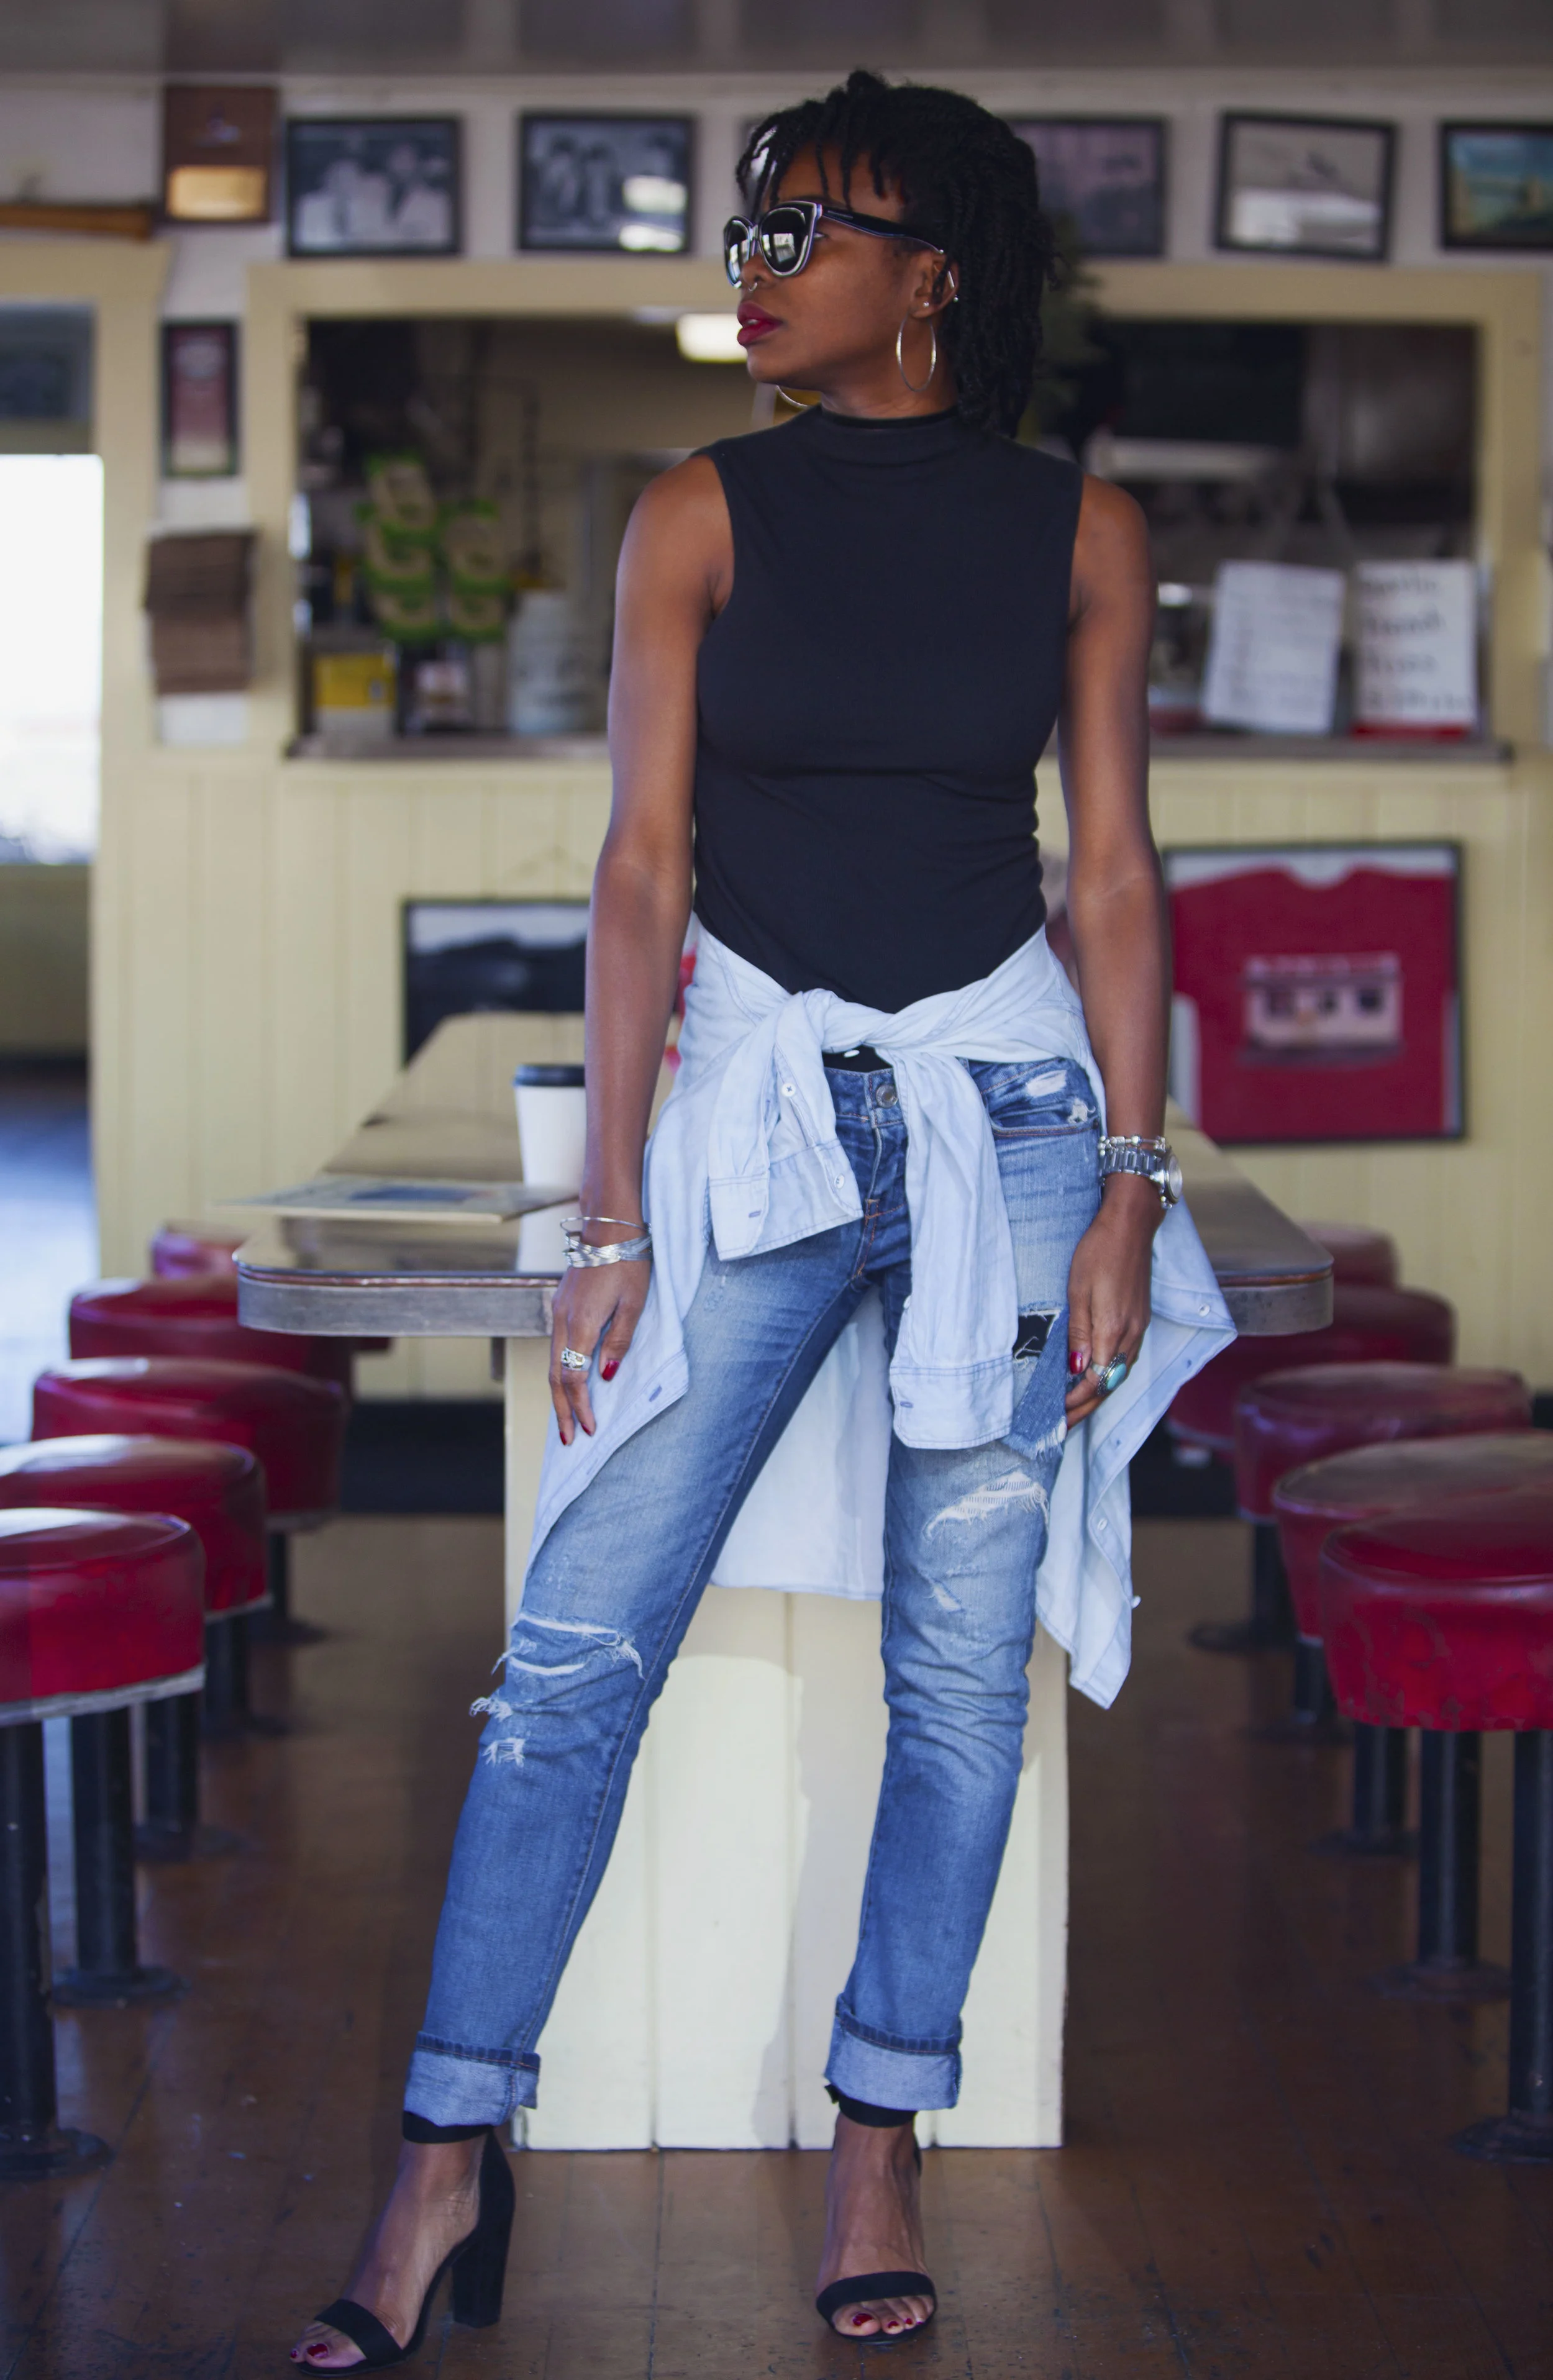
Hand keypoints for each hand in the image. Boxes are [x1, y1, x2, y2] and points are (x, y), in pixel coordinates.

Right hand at [549, 1253, 649, 1444]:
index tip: (589, 1429)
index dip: (580, 1406)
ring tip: (566, 1418)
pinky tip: (568, 1382)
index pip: (574, 1377)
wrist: (608, 1227)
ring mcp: (558, 1311)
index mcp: (581, 1323)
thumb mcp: (634, 1304)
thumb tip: (605, 1376)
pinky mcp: (560, 1304)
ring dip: (558, 1393)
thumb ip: (619, 1341)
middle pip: (554, 1376)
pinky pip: (555, 1346)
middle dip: (562, 1410)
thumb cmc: (628, 1262)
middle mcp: (563, 1319)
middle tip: (568, 1439)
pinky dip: (559, 1371)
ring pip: (551, 1362)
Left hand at [1063, 1174, 1157, 1426]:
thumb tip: (1075, 1371)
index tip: (1056, 1417)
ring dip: (1098, 1396)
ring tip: (1076, 1410)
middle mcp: (1131, 1335)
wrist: (1131, 1225)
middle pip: (1110, 1385)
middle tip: (1063, 1427)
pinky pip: (1125, 1360)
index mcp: (1113, 1330)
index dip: (1075, 1403)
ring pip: (1119, 1375)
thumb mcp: (1078, 1291)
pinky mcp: (1140, 1320)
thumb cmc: (1099, 1251)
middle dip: (1086, 1409)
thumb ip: (1078, 1333)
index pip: (1095, 1382)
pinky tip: (1096, 1379)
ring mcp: (1139, 1328)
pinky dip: (1109, 1377)